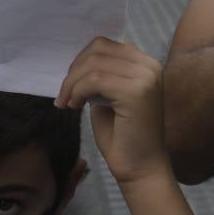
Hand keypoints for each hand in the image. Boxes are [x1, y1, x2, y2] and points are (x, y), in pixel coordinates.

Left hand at [56, 38, 170, 186]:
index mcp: (145, 64)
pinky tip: (74, 106)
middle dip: (74, 70)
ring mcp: (145, 77)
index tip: (69, 82)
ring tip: (66, 102)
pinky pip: (95, 80)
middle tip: (63, 94)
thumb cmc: (122, 136)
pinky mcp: (136, 92)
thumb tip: (78, 60)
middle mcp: (150, 66)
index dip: (81, 60)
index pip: (105, 44)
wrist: (141, 170)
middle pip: (98, 48)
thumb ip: (101, 75)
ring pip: (94, 64)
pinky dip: (78, 91)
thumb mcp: (108, 96)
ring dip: (72, 83)